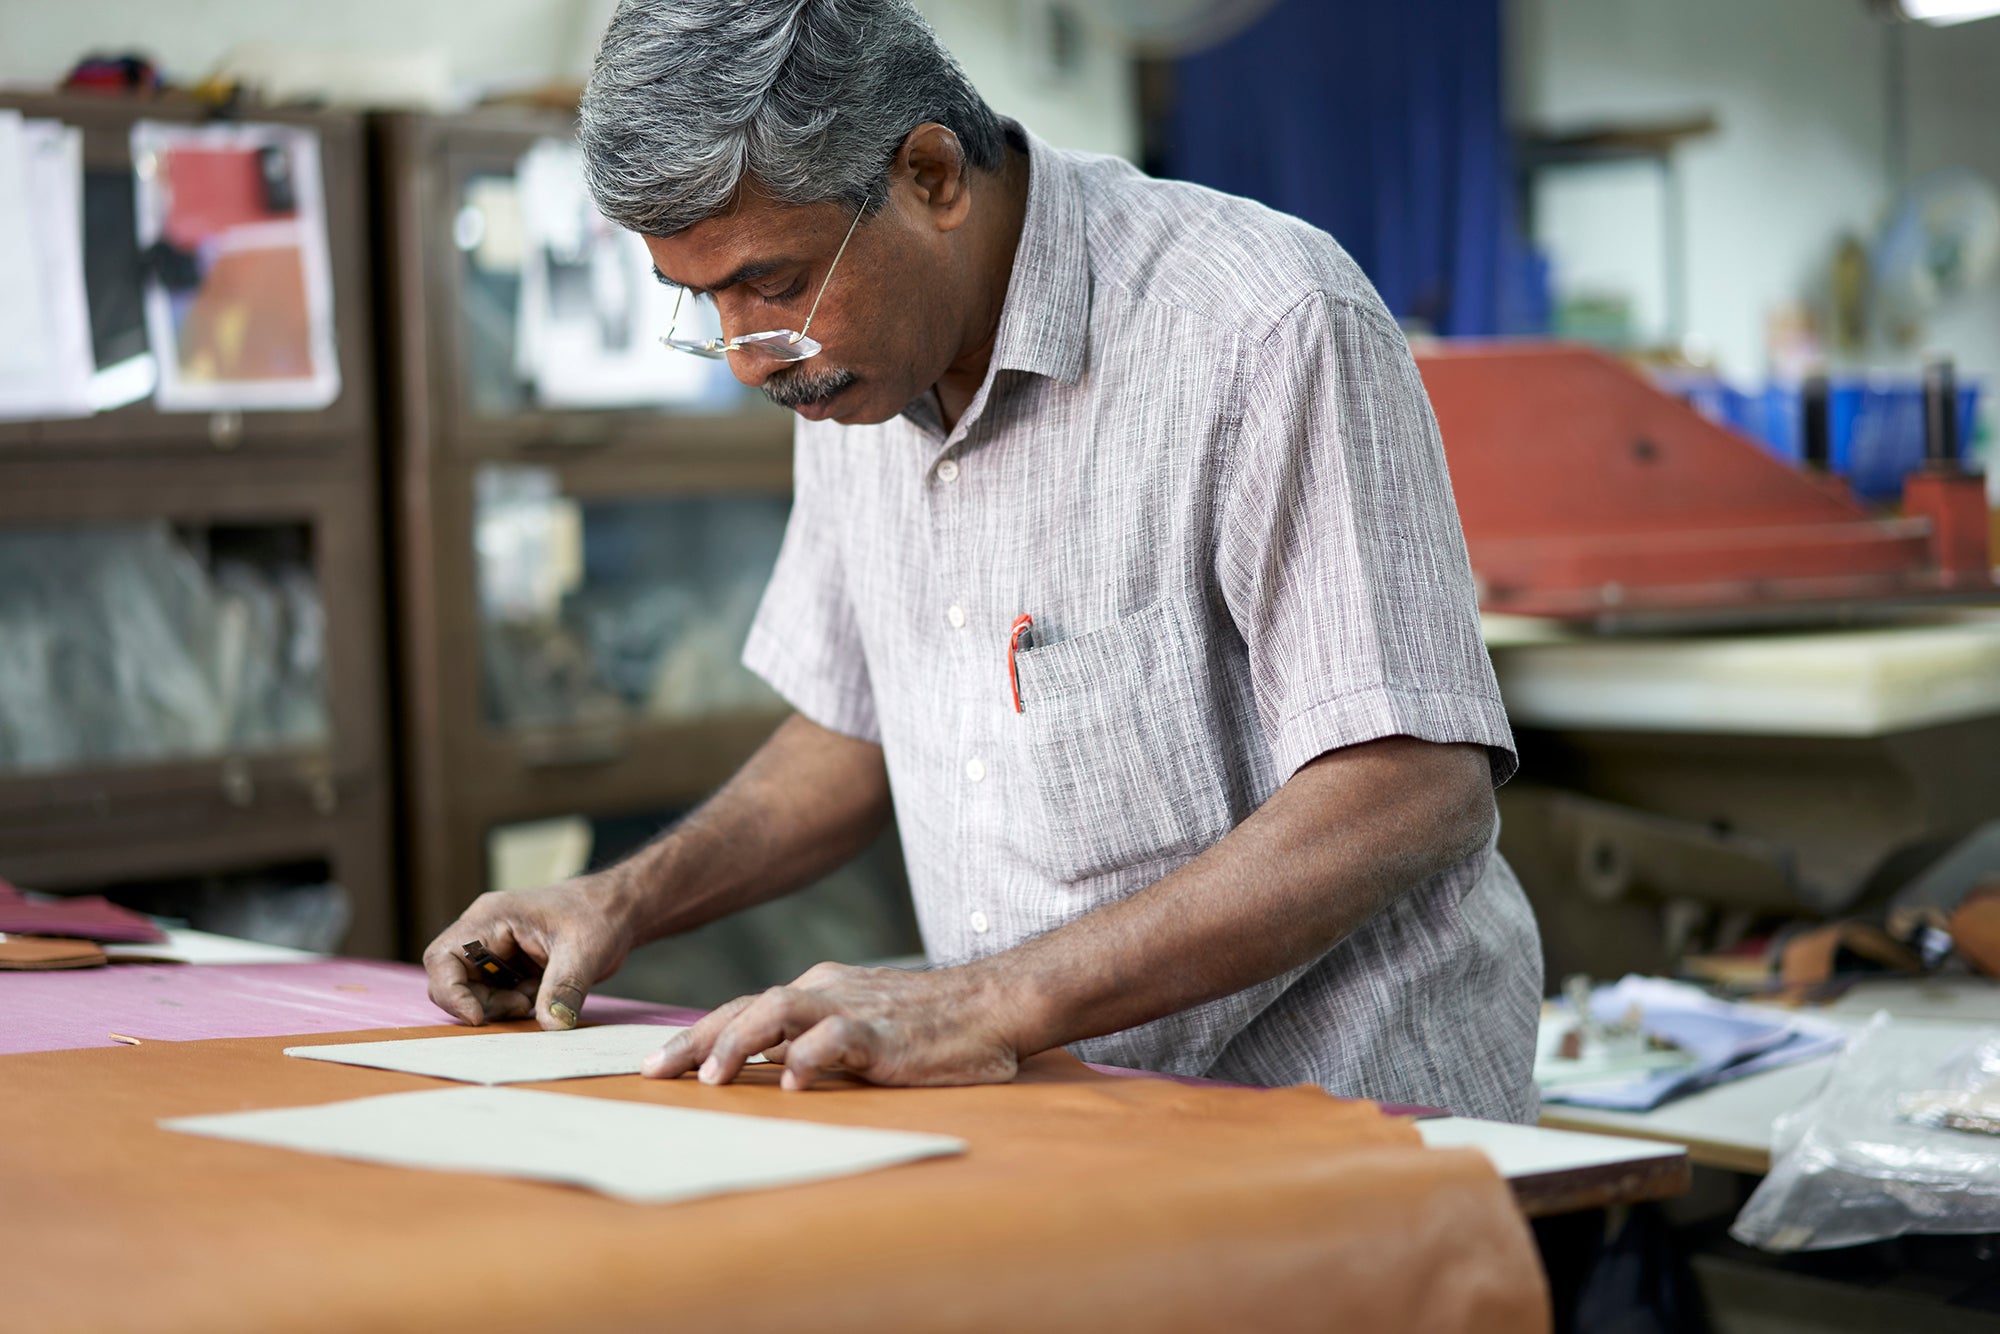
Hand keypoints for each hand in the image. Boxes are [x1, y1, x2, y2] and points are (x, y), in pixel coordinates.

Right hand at [422, 872, 639, 1030]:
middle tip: (524, 1006)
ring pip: (474, 992)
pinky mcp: (508, 966)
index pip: (443, 958)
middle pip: (454, 981)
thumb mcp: (583, 951)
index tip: (479, 1018)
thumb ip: (564, 988)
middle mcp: (485, 933)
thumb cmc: (599, 916)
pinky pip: (495, 995)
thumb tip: (551, 1026)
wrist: (618, 910)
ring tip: (537, 998)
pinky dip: (513, 1006)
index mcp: (491, 918)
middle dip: (483, 1004)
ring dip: (500, 1007)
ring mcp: (495, 950)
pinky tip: (541, 996)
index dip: (451, 993)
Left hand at [643, 960, 1028, 1090]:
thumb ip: (815, 1044)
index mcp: (818, 991)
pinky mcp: (885, 1030)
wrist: (993, 1005)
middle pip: (745, 1006)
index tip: (652, 1065)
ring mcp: (854, 1007)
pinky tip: (790, 1080)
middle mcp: (826, 992)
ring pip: (781, 1009)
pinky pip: (839, 1036)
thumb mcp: (859, 1030)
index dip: (695, 1035)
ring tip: (709, 1077)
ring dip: (739, 1040)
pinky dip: (810, 1055)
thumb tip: (767, 1072)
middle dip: (693, 1039)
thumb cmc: (928, 1026)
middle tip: (650, 1071)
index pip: (743, 1008)